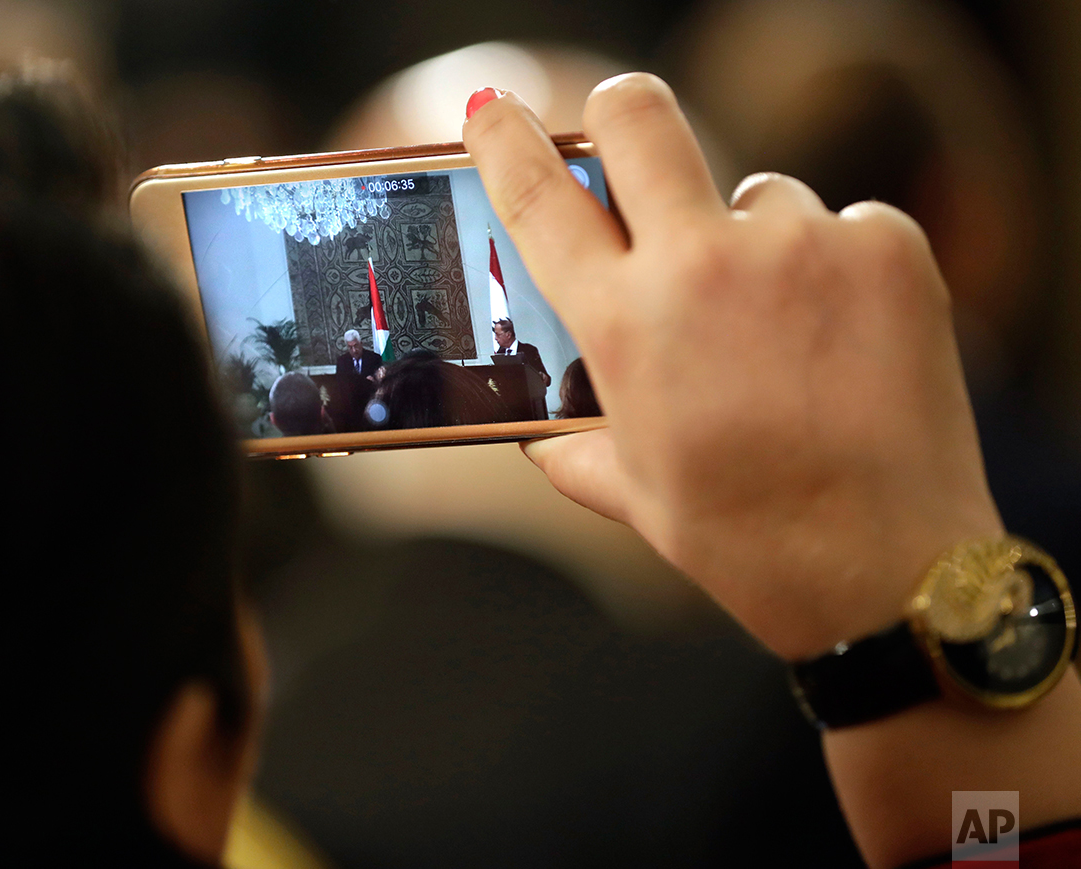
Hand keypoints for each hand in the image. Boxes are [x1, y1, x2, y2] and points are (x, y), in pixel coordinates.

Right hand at [463, 75, 1002, 659]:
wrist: (885, 571)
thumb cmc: (745, 538)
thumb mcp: (633, 491)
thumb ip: (570, 444)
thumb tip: (537, 428)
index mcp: (622, 322)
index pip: (537, 193)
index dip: (503, 138)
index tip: (493, 113)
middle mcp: (702, 264)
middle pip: (640, 113)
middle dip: (621, 119)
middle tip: (630, 153)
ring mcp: (801, 246)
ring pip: (755, 192)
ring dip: (750, 239)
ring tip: (777, 328)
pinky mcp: (886, 248)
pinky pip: (840, 225)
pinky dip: (831, 269)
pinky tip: (840, 339)